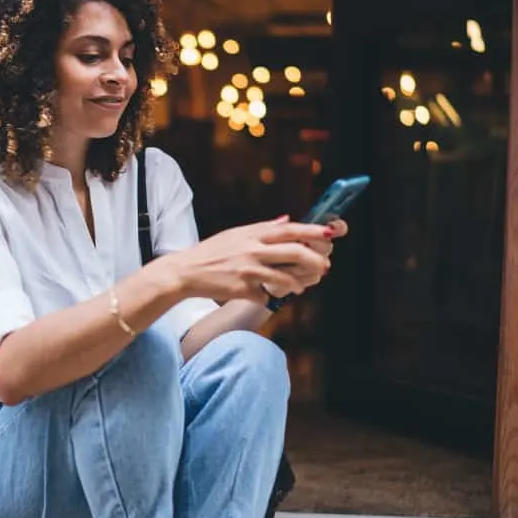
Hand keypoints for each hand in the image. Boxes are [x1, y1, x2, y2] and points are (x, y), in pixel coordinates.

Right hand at [150, 216, 333, 305]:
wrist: (186, 271)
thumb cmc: (212, 252)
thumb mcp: (236, 234)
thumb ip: (263, 228)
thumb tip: (287, 220)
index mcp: (253, 234)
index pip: (289, 229)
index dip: (312, 230)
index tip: (330, 233)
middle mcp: (252, 249)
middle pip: (294, 252)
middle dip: (315, 260)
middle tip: (324, 266)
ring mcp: (248, 270)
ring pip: (286, 278)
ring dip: (298, 284)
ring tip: (300, 286)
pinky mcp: (242, 289)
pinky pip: (267, 296)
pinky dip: (271, 297)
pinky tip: (267, 295)